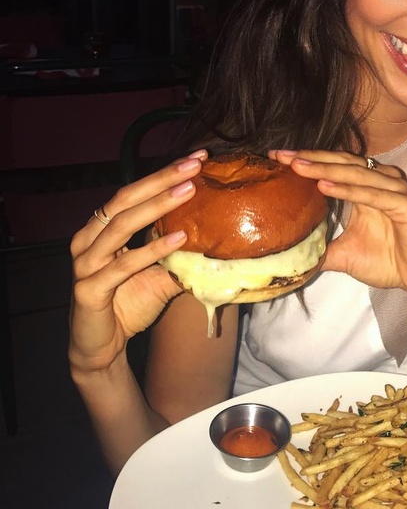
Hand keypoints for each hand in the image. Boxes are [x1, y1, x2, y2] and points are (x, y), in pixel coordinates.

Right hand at [69, 152, 206, 373]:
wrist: (101, 349)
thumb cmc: (127, 306)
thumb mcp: (158, 276)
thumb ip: (179, 256)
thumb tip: (218, 241)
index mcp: (102, 231)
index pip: (133, 194)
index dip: (162, 175)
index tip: (195, 159)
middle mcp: (89, 240)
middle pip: (125, 200)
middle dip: (161, 180)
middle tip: (193, 165)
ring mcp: (85, 264)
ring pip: (121, 225)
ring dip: (157, 206)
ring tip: (189, 191)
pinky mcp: (89, 290)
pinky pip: (123, 265)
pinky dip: (152, 250)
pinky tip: (179, 238)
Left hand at [271, 149, 406, 298]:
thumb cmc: (387, 262)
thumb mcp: (343, 255)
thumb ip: (319, 249)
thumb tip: (289, 255)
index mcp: (366, 188)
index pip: (334, 166)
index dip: (308, 160)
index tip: (277, 158)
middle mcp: (382, 183)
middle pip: (343, 163)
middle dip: (311, 159)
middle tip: (283, 157)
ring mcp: (396, 192)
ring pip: (357, 174)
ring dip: (326, 170)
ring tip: (298, 167)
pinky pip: (374, 195)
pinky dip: (348, 190)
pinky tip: (324, 187)